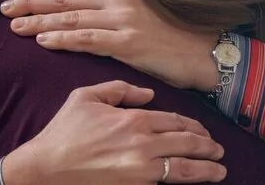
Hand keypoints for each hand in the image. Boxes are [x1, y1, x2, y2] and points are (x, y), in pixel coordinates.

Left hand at [1, 0, 219, 91]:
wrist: (199, 51)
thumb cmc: (168, 31)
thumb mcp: (138, 7)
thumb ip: (110, 2)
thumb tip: (79, 4)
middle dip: (31, 0)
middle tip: (4, 6)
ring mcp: (122, 19)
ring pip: (70, 18)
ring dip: (38, 21)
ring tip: (13, 25)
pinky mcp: (126, 42)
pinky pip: (86, 40)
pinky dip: (61, 39)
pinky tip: (42, 41)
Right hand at [2, 81, 226, 184]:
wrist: (45, 169)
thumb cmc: (63, 131)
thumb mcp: (87, 96)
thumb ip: (121, 89)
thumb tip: (149, 94)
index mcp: (134, 120)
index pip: (175, 121)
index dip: (194, 127)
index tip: (204, 132)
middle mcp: (143, 145)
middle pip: (187, 145)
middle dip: (207, 147)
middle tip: (219, 151)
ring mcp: (141, 171)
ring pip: (184, 170)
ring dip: (206, 170)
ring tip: (220, 171)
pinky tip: (192, 184)